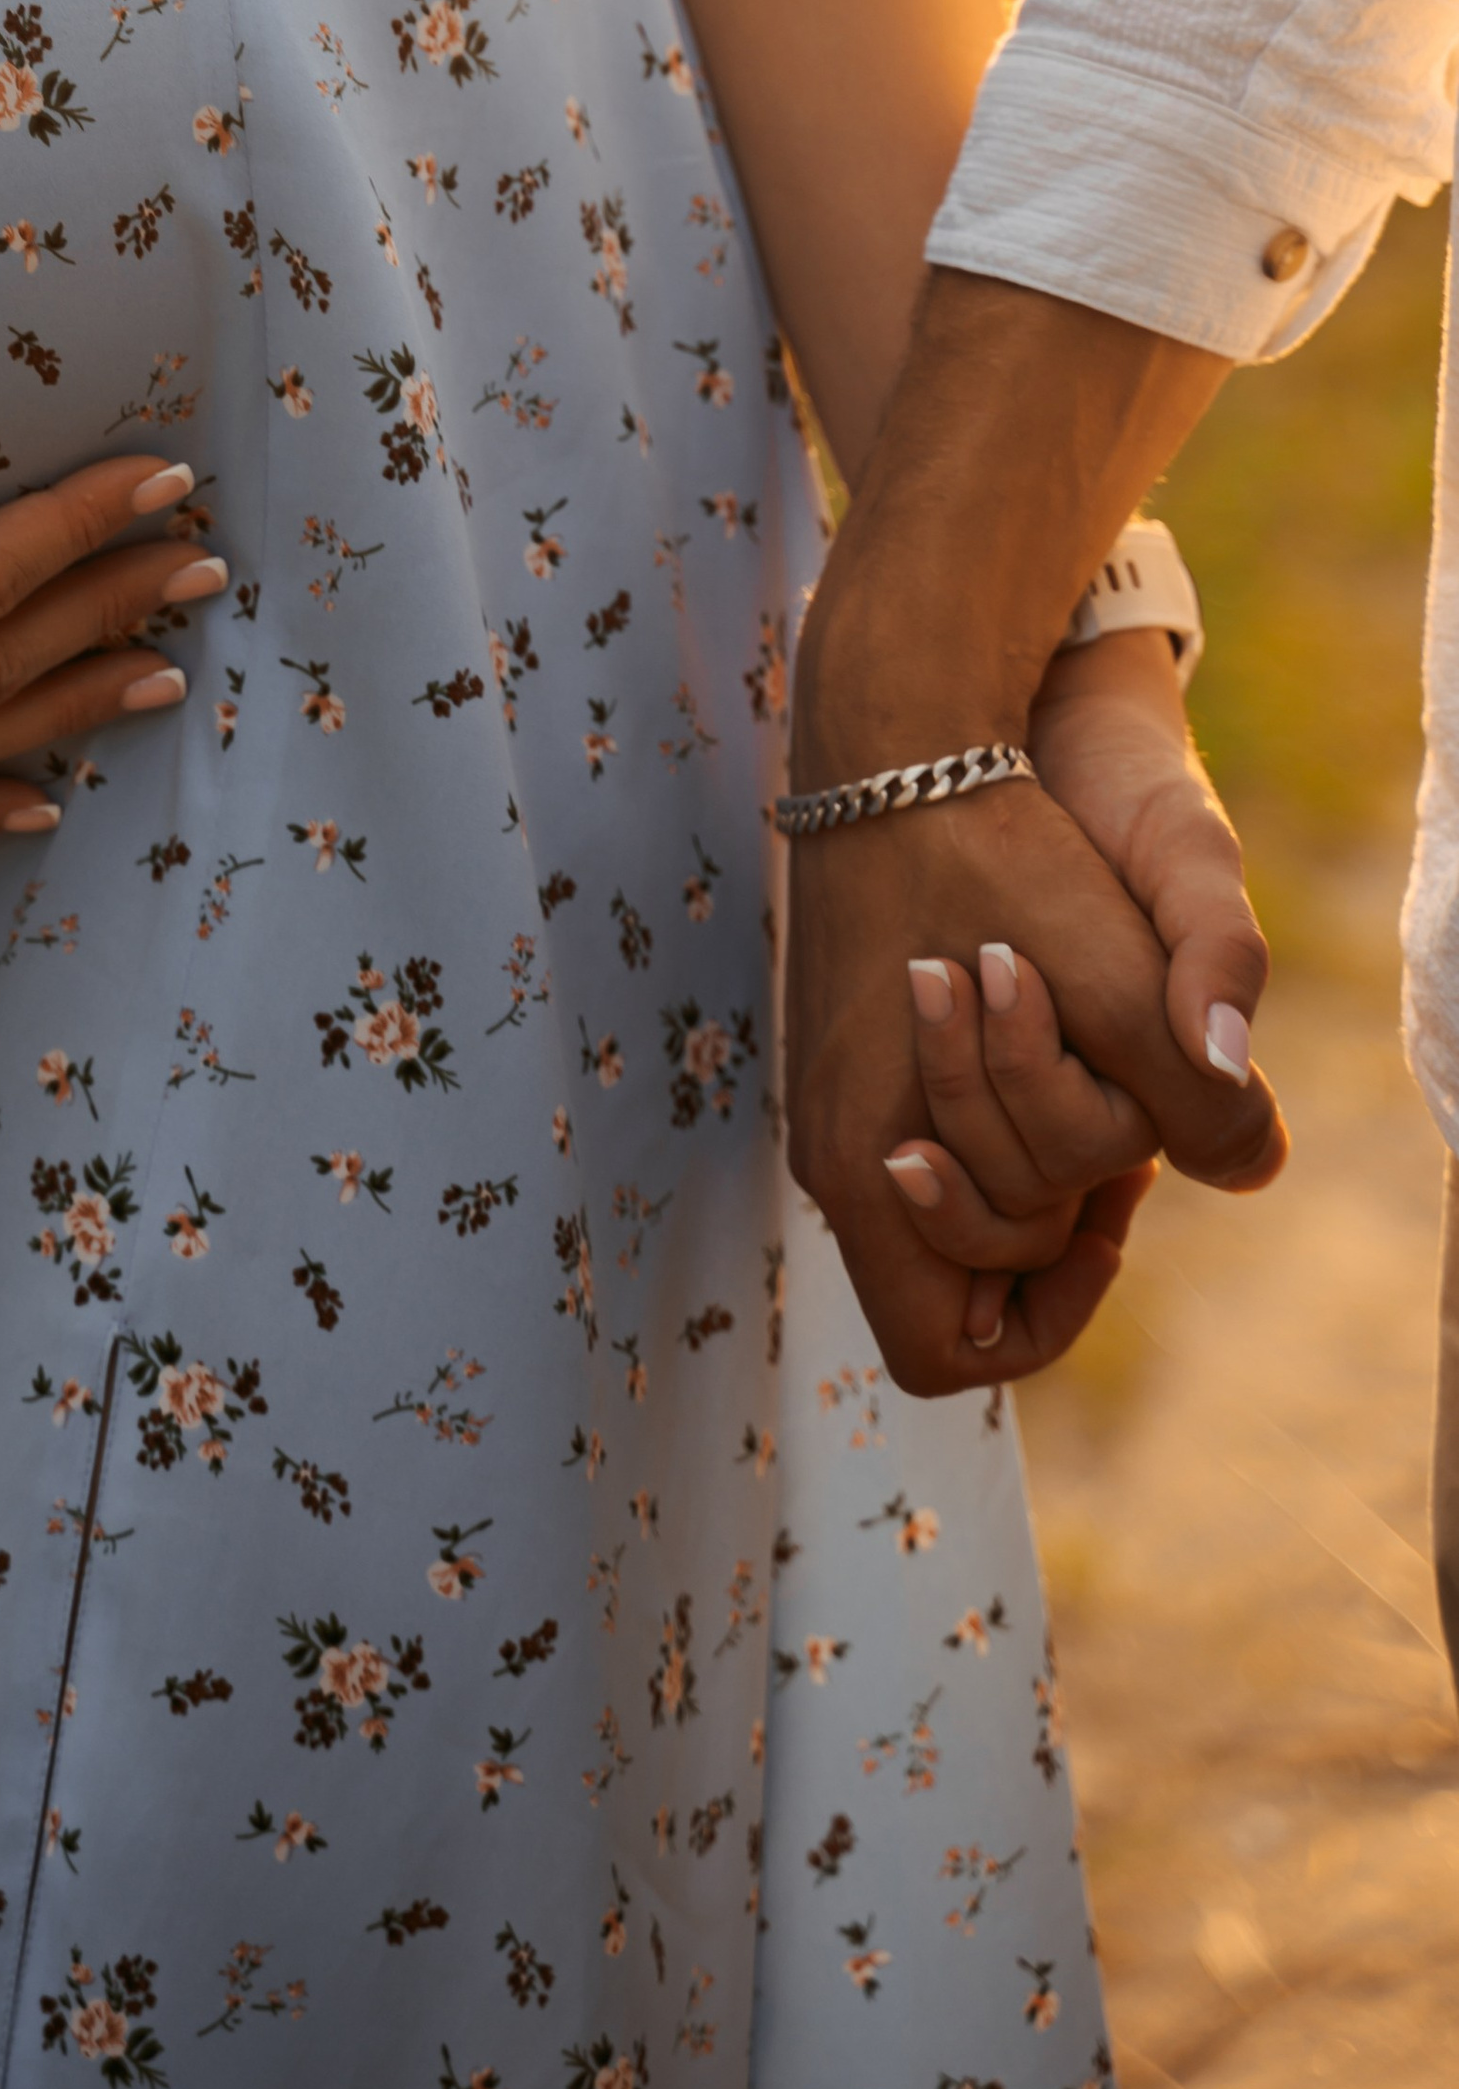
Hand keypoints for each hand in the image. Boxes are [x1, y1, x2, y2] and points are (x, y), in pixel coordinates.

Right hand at [785, 650, 1284, 1395]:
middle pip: (964, 1273)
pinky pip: (936, 1130)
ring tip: (1090, 1049)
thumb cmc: (997, 858)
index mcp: (872, 1163)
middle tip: (1122, 1117)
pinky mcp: (847, 1048)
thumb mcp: (1118, 977)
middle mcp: (833, 1149)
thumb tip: (1256, 1166)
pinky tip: (1055, 1018)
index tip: (1110, 1213)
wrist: (898, 735)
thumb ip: (1193, 1096)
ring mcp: (832, 1097)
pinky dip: (1007, 1100)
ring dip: (1039, 1146)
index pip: (952, 1354)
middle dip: (1059, 1210)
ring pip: (956, 1194)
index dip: (1049, 1314)